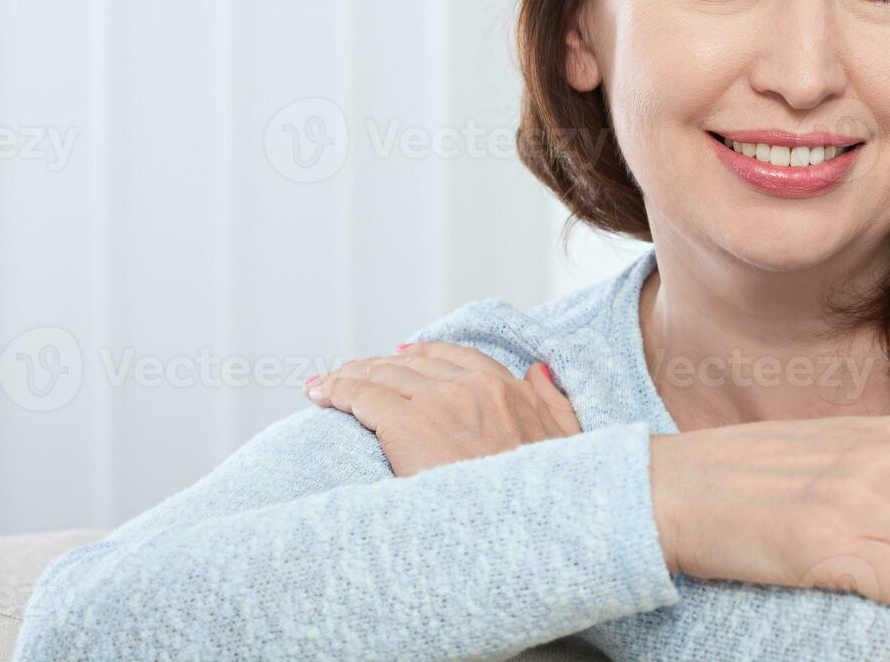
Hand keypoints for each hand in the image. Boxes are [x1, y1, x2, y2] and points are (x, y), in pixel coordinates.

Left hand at [304, 342, 580, 475]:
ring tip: (328, 383)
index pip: (456, 358)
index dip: (424, 355)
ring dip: (352, 375)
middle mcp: (472, 388)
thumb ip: (553, 402)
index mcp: (508, 390)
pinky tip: (320, 393)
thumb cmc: (544, 499)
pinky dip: (337, 389)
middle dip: (381, 365)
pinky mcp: (407, 423)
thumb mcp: (568, 442)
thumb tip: (538, 371)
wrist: (523, 533)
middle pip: (414, 363)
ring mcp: (439, 403)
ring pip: (383, 375)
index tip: (402, 357)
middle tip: (354, 372)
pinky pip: (362, 395)